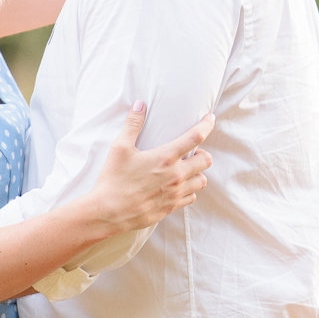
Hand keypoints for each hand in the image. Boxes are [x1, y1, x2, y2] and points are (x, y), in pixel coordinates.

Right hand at [86, 106, 214, 233]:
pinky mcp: (171, 207)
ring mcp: (175, 193)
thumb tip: (140, 104)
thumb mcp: (120, 148)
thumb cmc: (113, 179)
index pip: (196, 136)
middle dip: (202, 153)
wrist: (108, 212)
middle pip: (206, 160)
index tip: (210, 118)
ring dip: (197, 173)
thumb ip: (132, 124)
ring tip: (185, 169)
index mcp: (166, 157)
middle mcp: (176, 175)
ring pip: (202, 181)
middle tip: (192, 152)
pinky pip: (191, 197)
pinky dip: (189, 190)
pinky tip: (178, 187)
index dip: (207, 124)